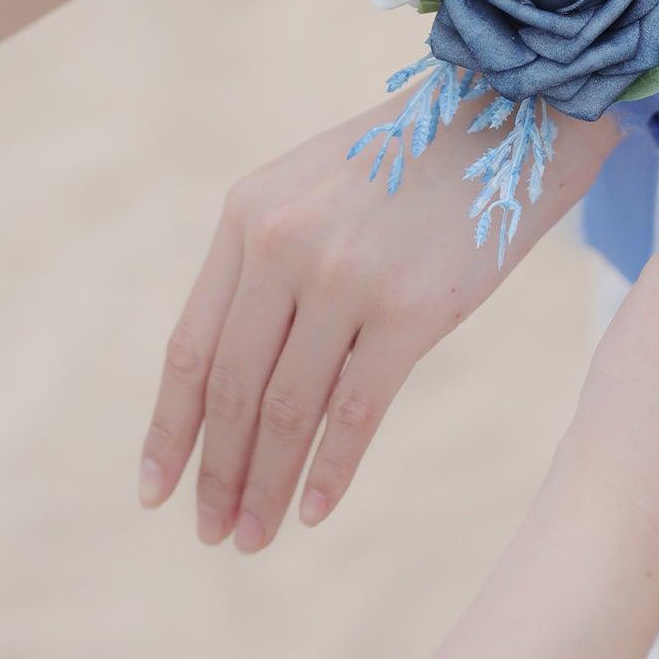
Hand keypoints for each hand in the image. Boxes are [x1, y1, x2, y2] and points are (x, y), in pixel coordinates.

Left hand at [137, 92, 616, 546]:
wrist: (503, 122)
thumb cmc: (404, 165)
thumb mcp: (310, 192)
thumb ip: (265, 268)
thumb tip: (231, 389)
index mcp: (247, 214)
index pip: (190, 345)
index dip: (170, 427)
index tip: (154, 489)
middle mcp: (282, 243)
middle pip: (232, 388)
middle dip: (216, 472)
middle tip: (209, 532)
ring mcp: (343, 277)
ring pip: (287, 410)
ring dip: (265, 485)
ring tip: (252, 536)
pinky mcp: (408, 309)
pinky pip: (355, 412)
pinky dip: (329, 472)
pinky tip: (312, 510)